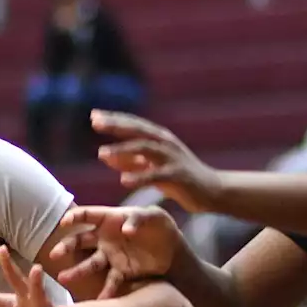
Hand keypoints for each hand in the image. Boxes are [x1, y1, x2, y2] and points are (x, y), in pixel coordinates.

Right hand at [47, 205, 183, 298]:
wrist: (174, 249)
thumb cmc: (161, 225)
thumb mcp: (155, 216)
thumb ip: (139, 219)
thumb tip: (125, 229)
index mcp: (111, 219)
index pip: (87, 215)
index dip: (74, 217)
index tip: (64, 223)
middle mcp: (106, 238)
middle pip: (80, 241)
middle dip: (66, 247)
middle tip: (55, 255)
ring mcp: (111, 256)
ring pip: (90, 264)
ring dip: (77, 271)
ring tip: (64, 279)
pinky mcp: (121, 272)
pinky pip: (111, 283)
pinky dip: (105, 292)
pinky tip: (99, 302)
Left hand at [92, 110, 223, 212]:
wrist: (212, 191)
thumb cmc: (180, 179)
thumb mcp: (152, 167)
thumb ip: (129, 161)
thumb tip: (103, 155)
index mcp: (159, 139)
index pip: (133, 125)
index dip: (114, 119)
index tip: (94, 115)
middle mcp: (165, 144)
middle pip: (137, 131)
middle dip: (116, 125)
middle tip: (95, 122)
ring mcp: (172, 158)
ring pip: (145, 149)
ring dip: (122, 150)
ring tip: (101, 153)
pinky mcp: (178, 176)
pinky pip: (155, 176)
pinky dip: (139, 177)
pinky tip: (123, 181)